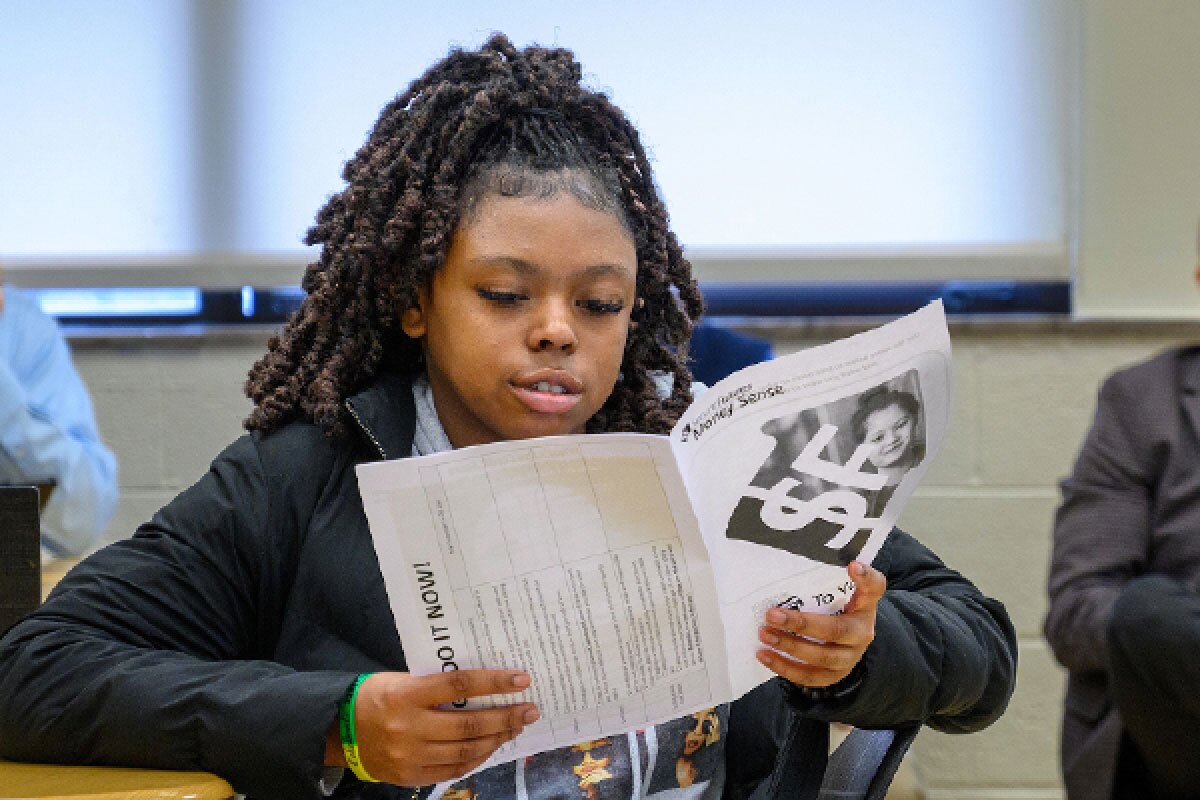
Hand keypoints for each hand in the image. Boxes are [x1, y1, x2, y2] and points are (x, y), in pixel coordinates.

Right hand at [325, 669, 538, 785]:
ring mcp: (410, 755)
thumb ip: (436, 685)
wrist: (339, 729)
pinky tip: (490, 747)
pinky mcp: (410, 776)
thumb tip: (481, 686)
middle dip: (505, 718)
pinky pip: (452, 770)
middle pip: (468, 725)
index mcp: (406, 694)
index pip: (459, 686)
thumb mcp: (402, 680)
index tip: (521, 679)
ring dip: (495, 739)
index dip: (492, 682)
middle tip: (530, 710)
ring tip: (515, 728)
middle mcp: (409, 727)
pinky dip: (475, 759)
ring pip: (464, 751)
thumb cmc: (376, 695)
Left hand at [756, 561, 885, 688]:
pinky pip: (809, 677)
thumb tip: (852, 564)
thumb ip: (843, 577)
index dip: (866, 579)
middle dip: (801, 624)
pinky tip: (764, 656)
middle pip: (834, 631)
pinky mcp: (833, 676)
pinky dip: (785, 668)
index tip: (852, 566)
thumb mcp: (847, 592)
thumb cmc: (843, 610)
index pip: (873, 589)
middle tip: (771, 615)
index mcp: (864, 608)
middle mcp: (861, 636)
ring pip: (820, 657)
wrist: (850, 642)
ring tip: (764, 635)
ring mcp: (848, 659)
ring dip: (789, 647)